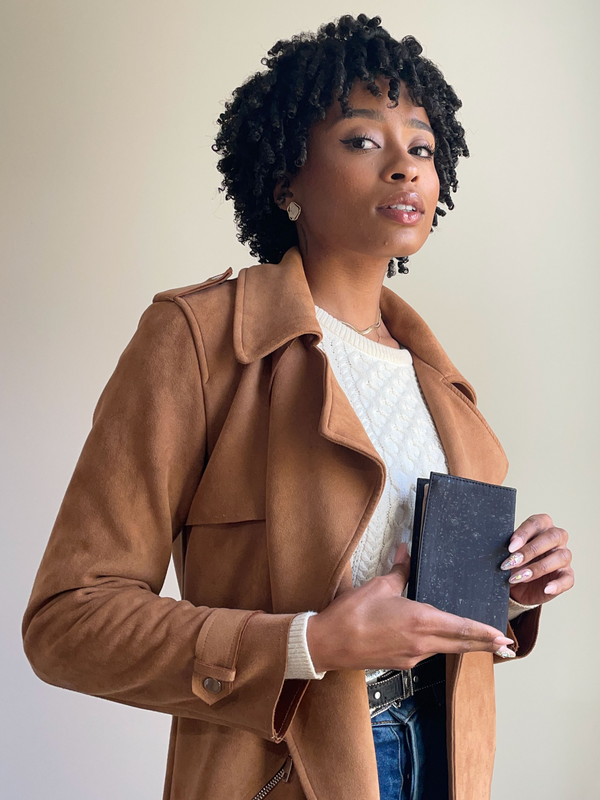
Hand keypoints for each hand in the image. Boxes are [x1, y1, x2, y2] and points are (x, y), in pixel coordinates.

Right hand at [306, 542, 514, 672]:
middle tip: (504, 644)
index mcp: (420, 621)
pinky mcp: (400, 663)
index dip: (483, 632)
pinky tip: (432, 637)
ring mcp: (411, 656)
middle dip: (483, 643)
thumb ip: (399, 569)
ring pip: (442, 648)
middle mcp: (421, 643)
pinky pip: (425, 652)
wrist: (328, 644)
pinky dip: (435, 644)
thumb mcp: (378, 586)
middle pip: (459, 644)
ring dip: (458, 643)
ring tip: (472, 638)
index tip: (502, 635)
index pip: (461, 628)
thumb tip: (407, 549)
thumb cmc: (352, 614)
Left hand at [501, 513, 573, 605]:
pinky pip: (567, 579)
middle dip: (530, 550)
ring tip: (519, 577)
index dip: (524, 533)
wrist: (518, 586)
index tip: (510, 547)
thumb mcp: (509, 553)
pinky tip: (546, 589)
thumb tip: (499, 549)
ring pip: (561, 557)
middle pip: (552, 536)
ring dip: (538, 568)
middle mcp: (556, 539)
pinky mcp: (566, 576)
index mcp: (542, 527)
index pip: (537, 522)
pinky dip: (558, 585)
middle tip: (512, 561)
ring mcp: (564, 558)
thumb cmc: (515, 562)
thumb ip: (509, 547)